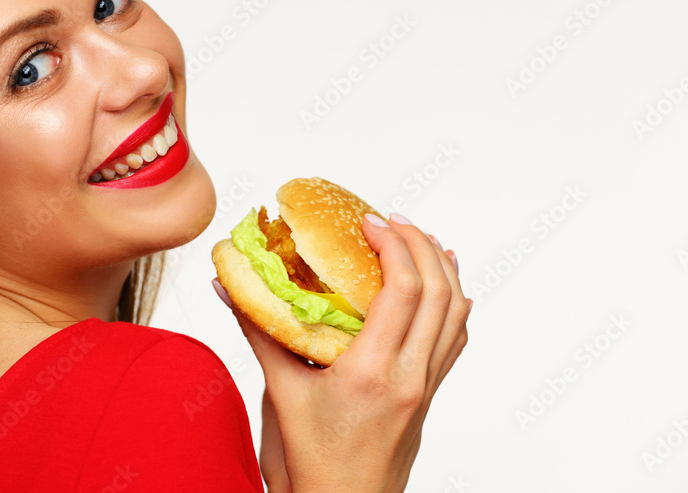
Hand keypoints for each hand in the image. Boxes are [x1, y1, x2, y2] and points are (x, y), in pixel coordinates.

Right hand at [228, 213, 470, 492]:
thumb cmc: (309, 466)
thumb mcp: (279, 394)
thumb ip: (259, 333)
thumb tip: (229, 287)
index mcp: (373, 372)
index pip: (402, 289)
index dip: (393, 243)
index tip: (368, 221)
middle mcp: (410, 377)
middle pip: (439, 292)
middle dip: (421, 244)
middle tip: (394, 220)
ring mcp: (425, 388)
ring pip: (457, 314)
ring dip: (444, 269)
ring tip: (422, 239)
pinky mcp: (428, 397)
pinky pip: (455, 340)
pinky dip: (454, 305)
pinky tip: (443, 288)